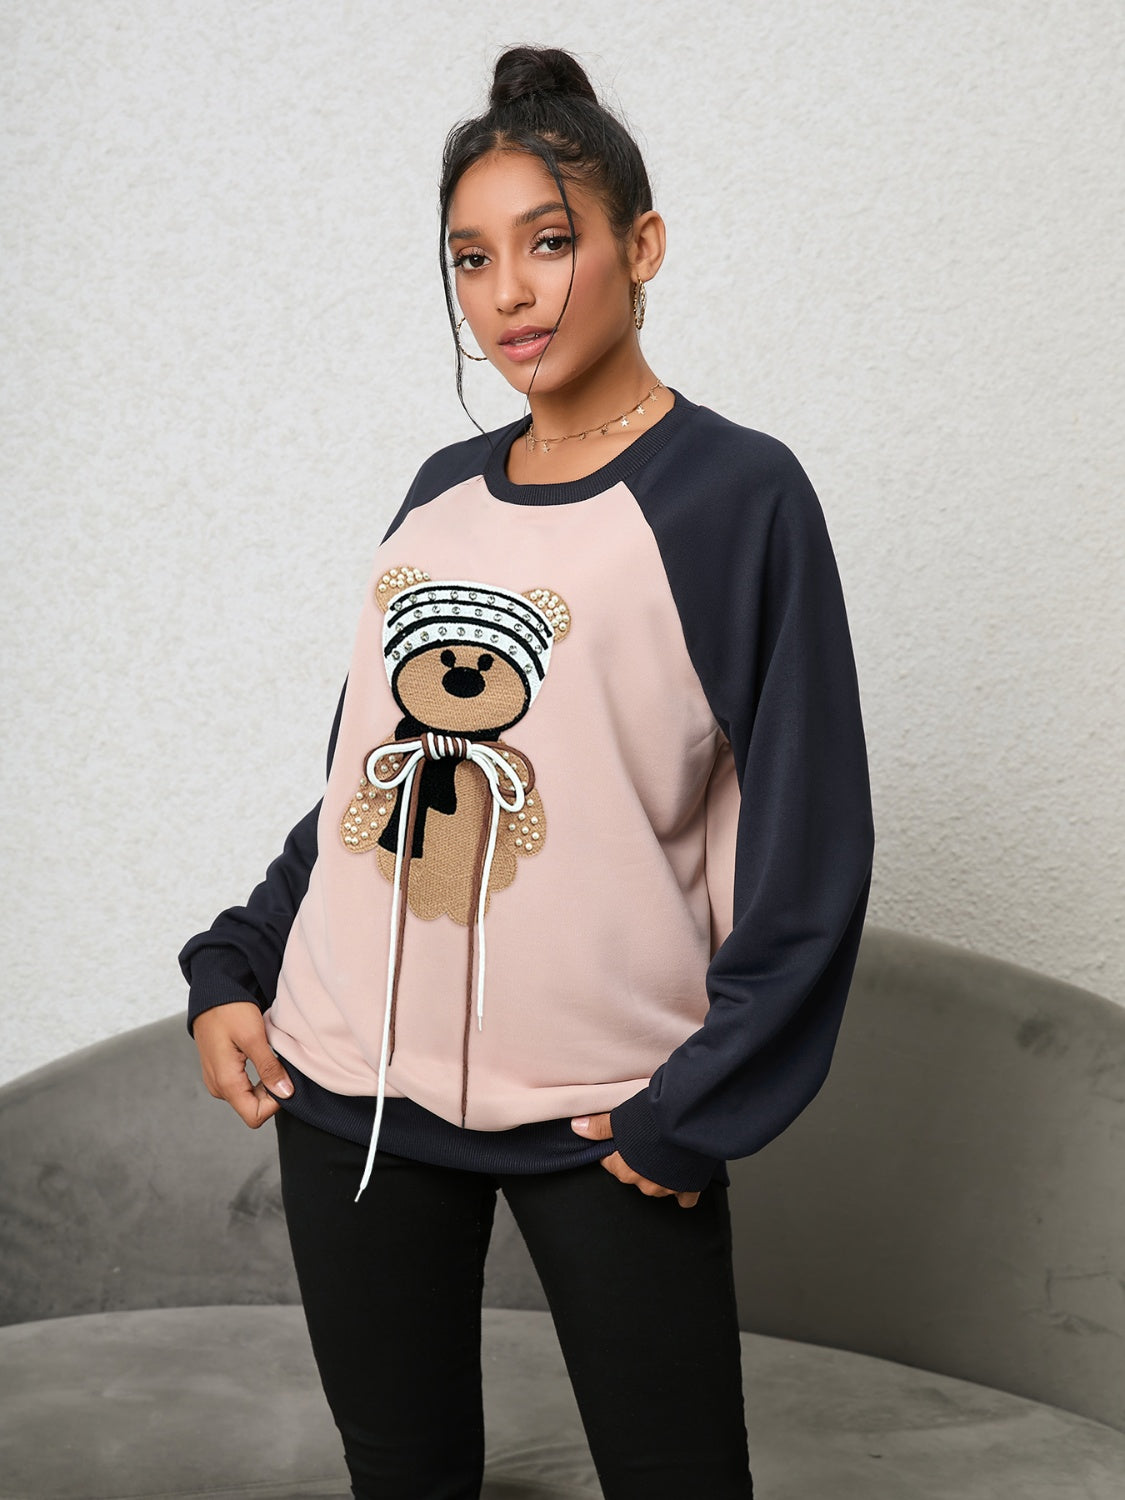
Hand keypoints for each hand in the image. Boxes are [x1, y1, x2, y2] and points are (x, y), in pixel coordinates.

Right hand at [193, 1001, 292, 1128]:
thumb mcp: (254, 1037)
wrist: (211, 995)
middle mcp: (218, 1087)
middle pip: (251, 1108)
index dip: (274, 1103)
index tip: (283, 1079)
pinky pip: (241, 1086)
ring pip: (247, 1098)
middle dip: (271, 1093)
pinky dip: (255, 1078)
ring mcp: (217, 1080)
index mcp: (226, 1082)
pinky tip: (261, 1058)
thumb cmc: (230, 1011)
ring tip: (270, 1058)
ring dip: (264, 1084)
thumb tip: (285, 1093)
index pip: (254, 1116)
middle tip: (279, 1065)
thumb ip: (269, 1068)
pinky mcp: (220, 1072)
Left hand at [571, 1112, 700, 1207]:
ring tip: (665, 1153)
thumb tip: (576, 1127)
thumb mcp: (622, 1117)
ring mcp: (668, 1188)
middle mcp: (644, 1184)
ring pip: (657, 1186)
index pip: (611, 1164)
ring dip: (659, 1174)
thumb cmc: (654, 1118)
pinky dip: (682, 1189)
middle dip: (637, 1163)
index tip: (623, 1140)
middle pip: (634, 1175)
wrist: (689, 1122)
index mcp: (624, 1169)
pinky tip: (682, 1175)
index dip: (615, 1151)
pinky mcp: (689, 1187)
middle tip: (645, 1143)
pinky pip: (684, 1197)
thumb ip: (599, 1126)